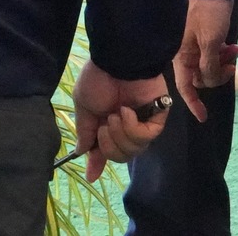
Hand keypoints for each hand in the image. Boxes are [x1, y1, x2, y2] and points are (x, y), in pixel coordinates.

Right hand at [71, 60, 173, 181]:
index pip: (105, 151)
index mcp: (107, 123)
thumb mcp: (84, 108)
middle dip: (109, 145)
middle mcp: (125, 126)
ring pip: (133, 150)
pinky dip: (133, 127)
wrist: (116, 62)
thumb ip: (85, 133)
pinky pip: (145, 137)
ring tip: (116, 114)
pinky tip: (127, 112)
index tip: (91, 175)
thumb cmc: (98, 80)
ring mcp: (142, 123)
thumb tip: (80, 154)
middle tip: (104, 125)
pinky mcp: (157, 118)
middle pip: (120, 156)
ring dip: (120, 134)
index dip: (98, 162)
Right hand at [174, 0, 237, 123]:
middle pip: (201, 77)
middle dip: (217, 74)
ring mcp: (194, 45)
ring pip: (209, 65)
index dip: (193, 103)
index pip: (185, 86)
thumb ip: (208, 66)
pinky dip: (223, 53)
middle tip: (232, 64)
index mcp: (181, 55)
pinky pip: (213, 53)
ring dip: (223, 62)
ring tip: (235, 49)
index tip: (203, 117)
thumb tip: (208, 82)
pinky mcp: (204, 37)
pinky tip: (233, 45)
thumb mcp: (210, 42)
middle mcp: (185, 53)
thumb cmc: (208, 13)